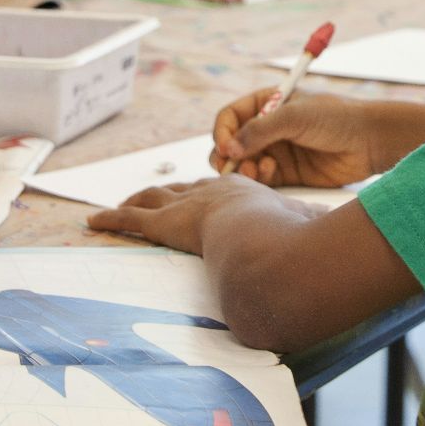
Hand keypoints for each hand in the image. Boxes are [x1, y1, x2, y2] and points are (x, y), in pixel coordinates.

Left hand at [87, 177, 302, 253]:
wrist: (263, 236)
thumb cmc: (287, 236)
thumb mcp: (303, 228)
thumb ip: (310, 230)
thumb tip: (332, 236)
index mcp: (241, 193)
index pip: (216, 190)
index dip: (204, 192)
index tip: (199, 194)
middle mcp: (209, 192)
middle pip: (180, 189)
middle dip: (165, 191)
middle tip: (151, 194)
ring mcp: (185, 206)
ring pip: (150, 199)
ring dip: (133, 202)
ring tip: (116, 207)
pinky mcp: (164, 225)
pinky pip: (130, 220)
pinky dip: (110, 219)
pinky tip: (92, 222)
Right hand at [211, 89, 384, 186]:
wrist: (370, 142)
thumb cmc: (336, 118)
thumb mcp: (295, 116)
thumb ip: (259, 130)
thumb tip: (227, 148)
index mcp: (267, 103)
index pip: (230, 117)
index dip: (222, 131)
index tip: (224, 147)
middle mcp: (268, 127)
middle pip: (231, 143)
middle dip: (227, 155)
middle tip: (231, 166)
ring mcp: (277, 151)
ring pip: (243, 164)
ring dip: (242, 168)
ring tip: (256, 169)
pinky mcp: (287, 173)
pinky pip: (261, 179)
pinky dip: (258, 178)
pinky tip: (269, 173)